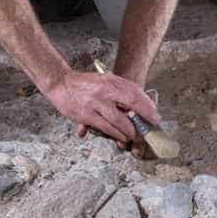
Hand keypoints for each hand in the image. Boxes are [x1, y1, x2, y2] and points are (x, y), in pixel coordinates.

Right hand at [45, 70, 159, 143]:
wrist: (60, 83)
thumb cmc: (83, 83)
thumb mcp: (104, 80)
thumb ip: (119, 90)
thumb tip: (137, 103)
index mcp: (111, 80)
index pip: (135, 92)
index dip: (148, 105)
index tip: (155, 115)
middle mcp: (105, 90)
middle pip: (132, 103)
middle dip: (145, 116)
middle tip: (152, 126)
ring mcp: (96, 102)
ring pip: (120, 120)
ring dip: (129, 130)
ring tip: (133, 136)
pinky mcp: (87, 114)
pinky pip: (106, 127)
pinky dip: (115, 134)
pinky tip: (120, 137)